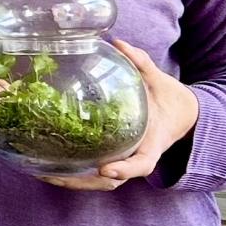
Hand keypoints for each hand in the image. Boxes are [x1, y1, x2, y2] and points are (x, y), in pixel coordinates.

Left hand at [42, 40, 200, 190]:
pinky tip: (46, 164)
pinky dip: (74, 172)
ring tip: (42, 174)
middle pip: (113, 181)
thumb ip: (142, 64)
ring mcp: (126, 159)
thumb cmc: (170, 98)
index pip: (142, 163)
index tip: (106, 169)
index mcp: (154, 142)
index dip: (125, 169)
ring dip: (73, 181)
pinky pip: (94, 169)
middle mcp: (138, 155)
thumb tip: (118, 43)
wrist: (184, 114)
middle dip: (84, 182)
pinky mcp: (115, 155)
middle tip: (54, 176)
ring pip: (100, 182)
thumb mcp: (160, 80)